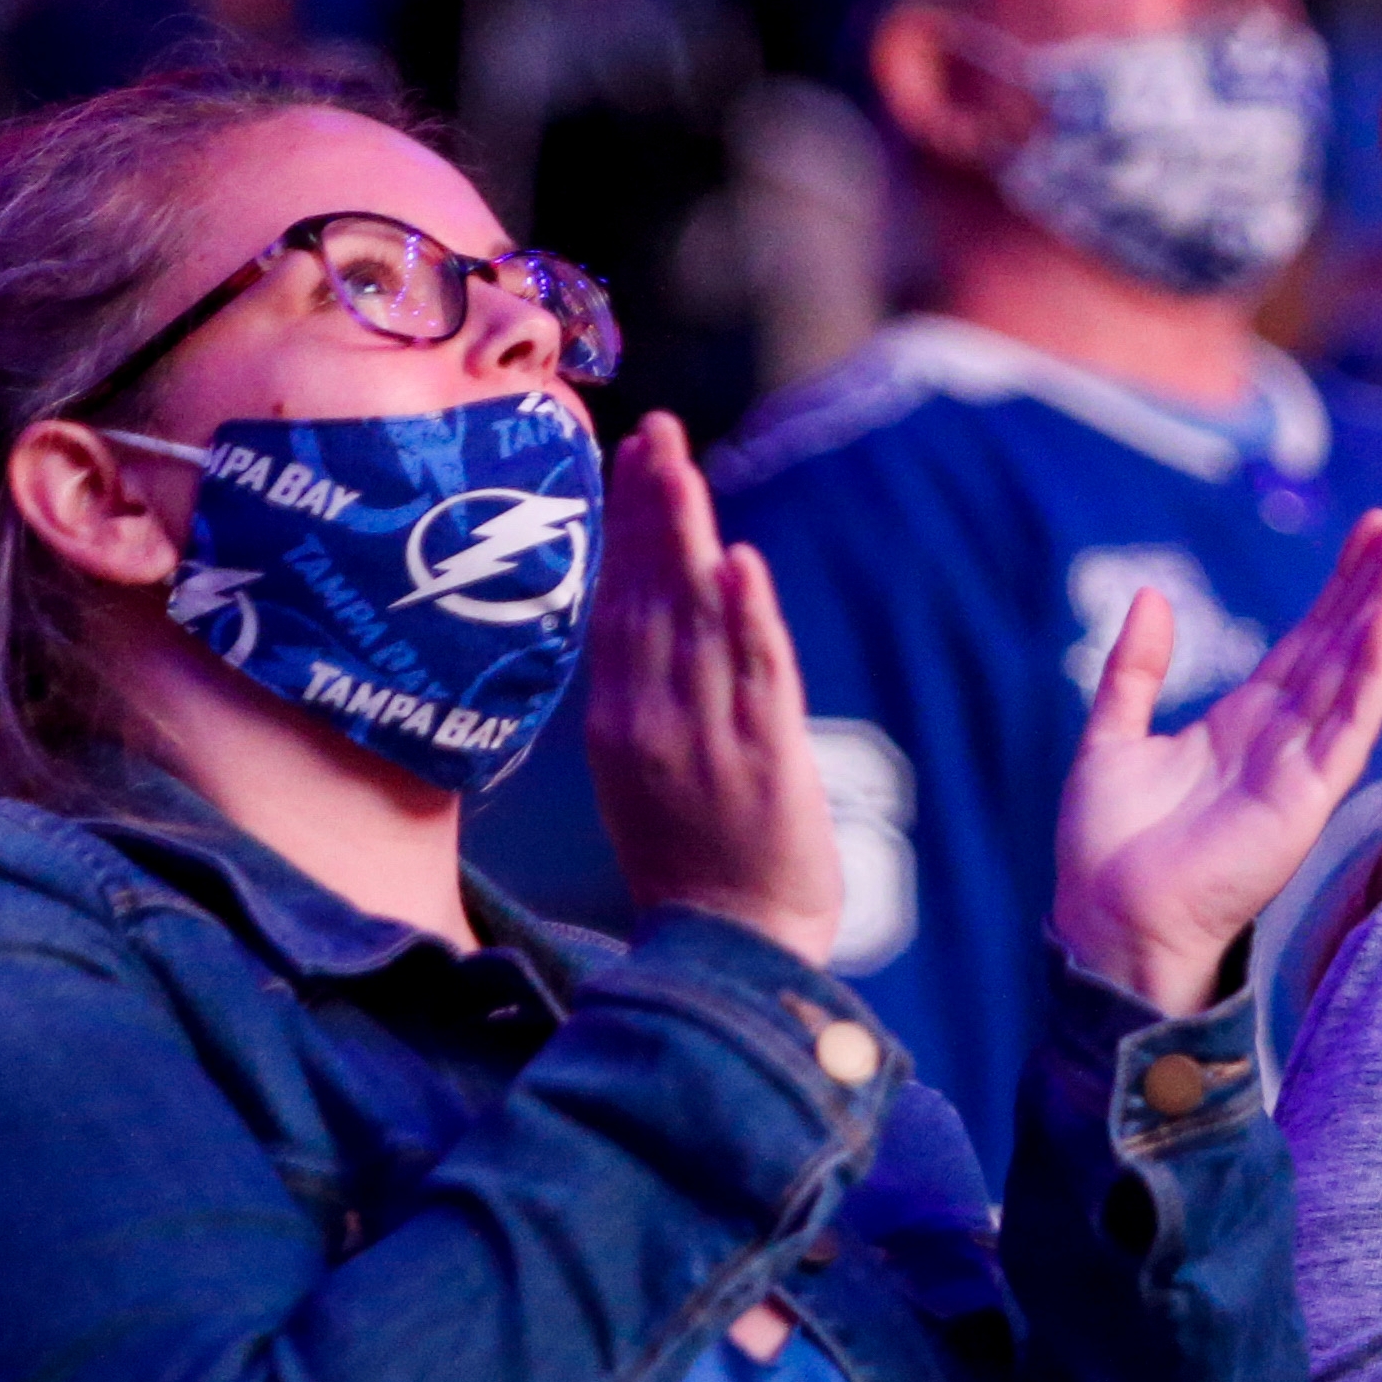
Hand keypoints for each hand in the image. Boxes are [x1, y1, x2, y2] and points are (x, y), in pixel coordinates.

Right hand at [592, 411, 841, 967]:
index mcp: (618, 722)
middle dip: (652, 507)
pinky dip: (746, 620)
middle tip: (654, 429)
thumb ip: (652, 696)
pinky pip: (753, 679)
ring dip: (690, 537)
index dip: (627, 527)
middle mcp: (651, 722)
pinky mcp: (762, 763)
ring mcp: (705, 740)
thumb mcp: (648, 772)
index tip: (629, 457)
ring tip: (683, 463)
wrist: (732, 952)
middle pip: (650, 595)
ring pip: (695, 620)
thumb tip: (657, 616)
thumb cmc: (695, 864)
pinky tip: (737, 564)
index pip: (621, 603)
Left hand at [1049, 497, 1381, 1015]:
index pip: (1310, 634)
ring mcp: (1304, 762)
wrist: (1110, 921)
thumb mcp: (1113, 737)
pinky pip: (1350, 720)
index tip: (1374, 524)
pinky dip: (1372, 668)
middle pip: (1347, 636)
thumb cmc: (1107, 849)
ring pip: (1359, 665)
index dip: (1343, 578)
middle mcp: (1286, 734)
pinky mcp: (1308, 794)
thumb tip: (1153, 595)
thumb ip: (1135, 669)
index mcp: (1246, 720)